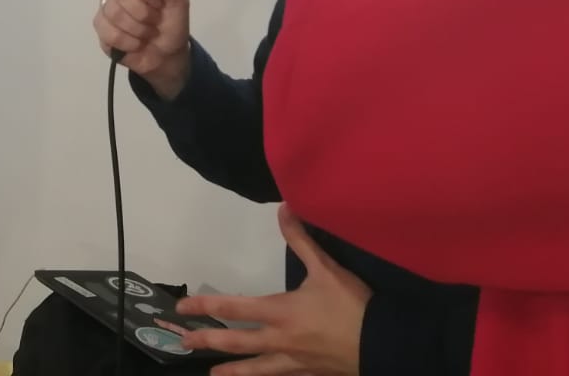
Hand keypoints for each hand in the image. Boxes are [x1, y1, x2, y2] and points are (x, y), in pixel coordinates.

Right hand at [93, 0, 190, 99]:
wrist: (166, 57)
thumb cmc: (172, 26)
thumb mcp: (180, 4)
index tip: (157, 1)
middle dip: (144, 13)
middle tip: (155, 21)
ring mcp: (107, 7)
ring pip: (114, 13)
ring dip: (138, 29)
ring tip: (147, 33)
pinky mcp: (101, 28)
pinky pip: (109, 33)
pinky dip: (128, 43)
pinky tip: (136, 44)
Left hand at [176, 206, 370, 375]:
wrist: (386, 345)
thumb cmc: (353, 306)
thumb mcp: (327, 269)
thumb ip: (302, 240)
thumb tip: (284, 209)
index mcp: (280, 312)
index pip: (233, 307)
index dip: (205, 306)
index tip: (182, 307)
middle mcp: (280, 340)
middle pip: (236, 342)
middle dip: (208, 341)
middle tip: (185, 341)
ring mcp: (294, 362)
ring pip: (255, 369)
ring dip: (231, 371)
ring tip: (213, 375)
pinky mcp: (310, 374)